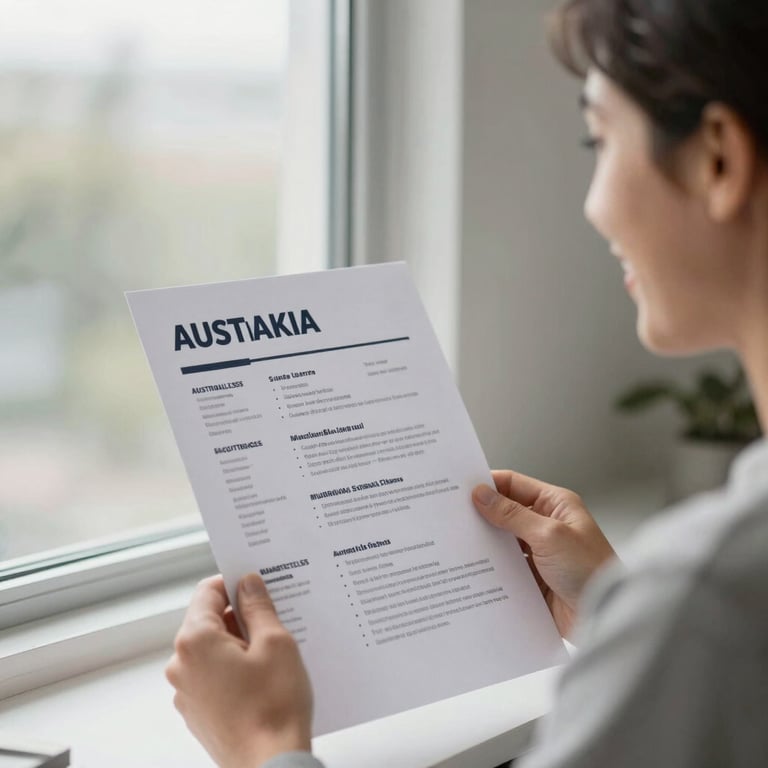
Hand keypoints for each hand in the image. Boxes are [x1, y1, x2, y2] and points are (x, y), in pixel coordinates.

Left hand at [165, 574, 312, 767]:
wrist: (270, 766)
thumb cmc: (274, 706)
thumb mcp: (275, 642)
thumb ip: (258, 606)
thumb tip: (248, 584)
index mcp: (195, 640)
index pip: (208, 591)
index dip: (235, 583)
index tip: (258, 585)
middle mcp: (181, 664)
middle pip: (208, 620)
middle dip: (240, 616)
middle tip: (275, 620)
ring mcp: (185, 691)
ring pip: (212, 649)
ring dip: (239, 643)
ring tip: (273, 654)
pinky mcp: (197, 712)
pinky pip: (213, 675)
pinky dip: (234, 668)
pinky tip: (263, 678)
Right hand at [472, 470, 615, 638]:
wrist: (606, 617)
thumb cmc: (591, 570)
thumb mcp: (549, 535)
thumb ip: (512, 515)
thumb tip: (482, 494)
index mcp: (556, 505)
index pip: (514, 485)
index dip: (488, 485)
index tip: (460, 489)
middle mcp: (547, 525)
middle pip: (505, 512)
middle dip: (481, 515)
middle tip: (451, 516)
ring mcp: (540, 552)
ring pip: (503, 541)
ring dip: (485, 543)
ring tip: (457, 542)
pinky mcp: (534, 578)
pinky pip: (506, 567)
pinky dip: (491, 567)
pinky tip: (473, 569)